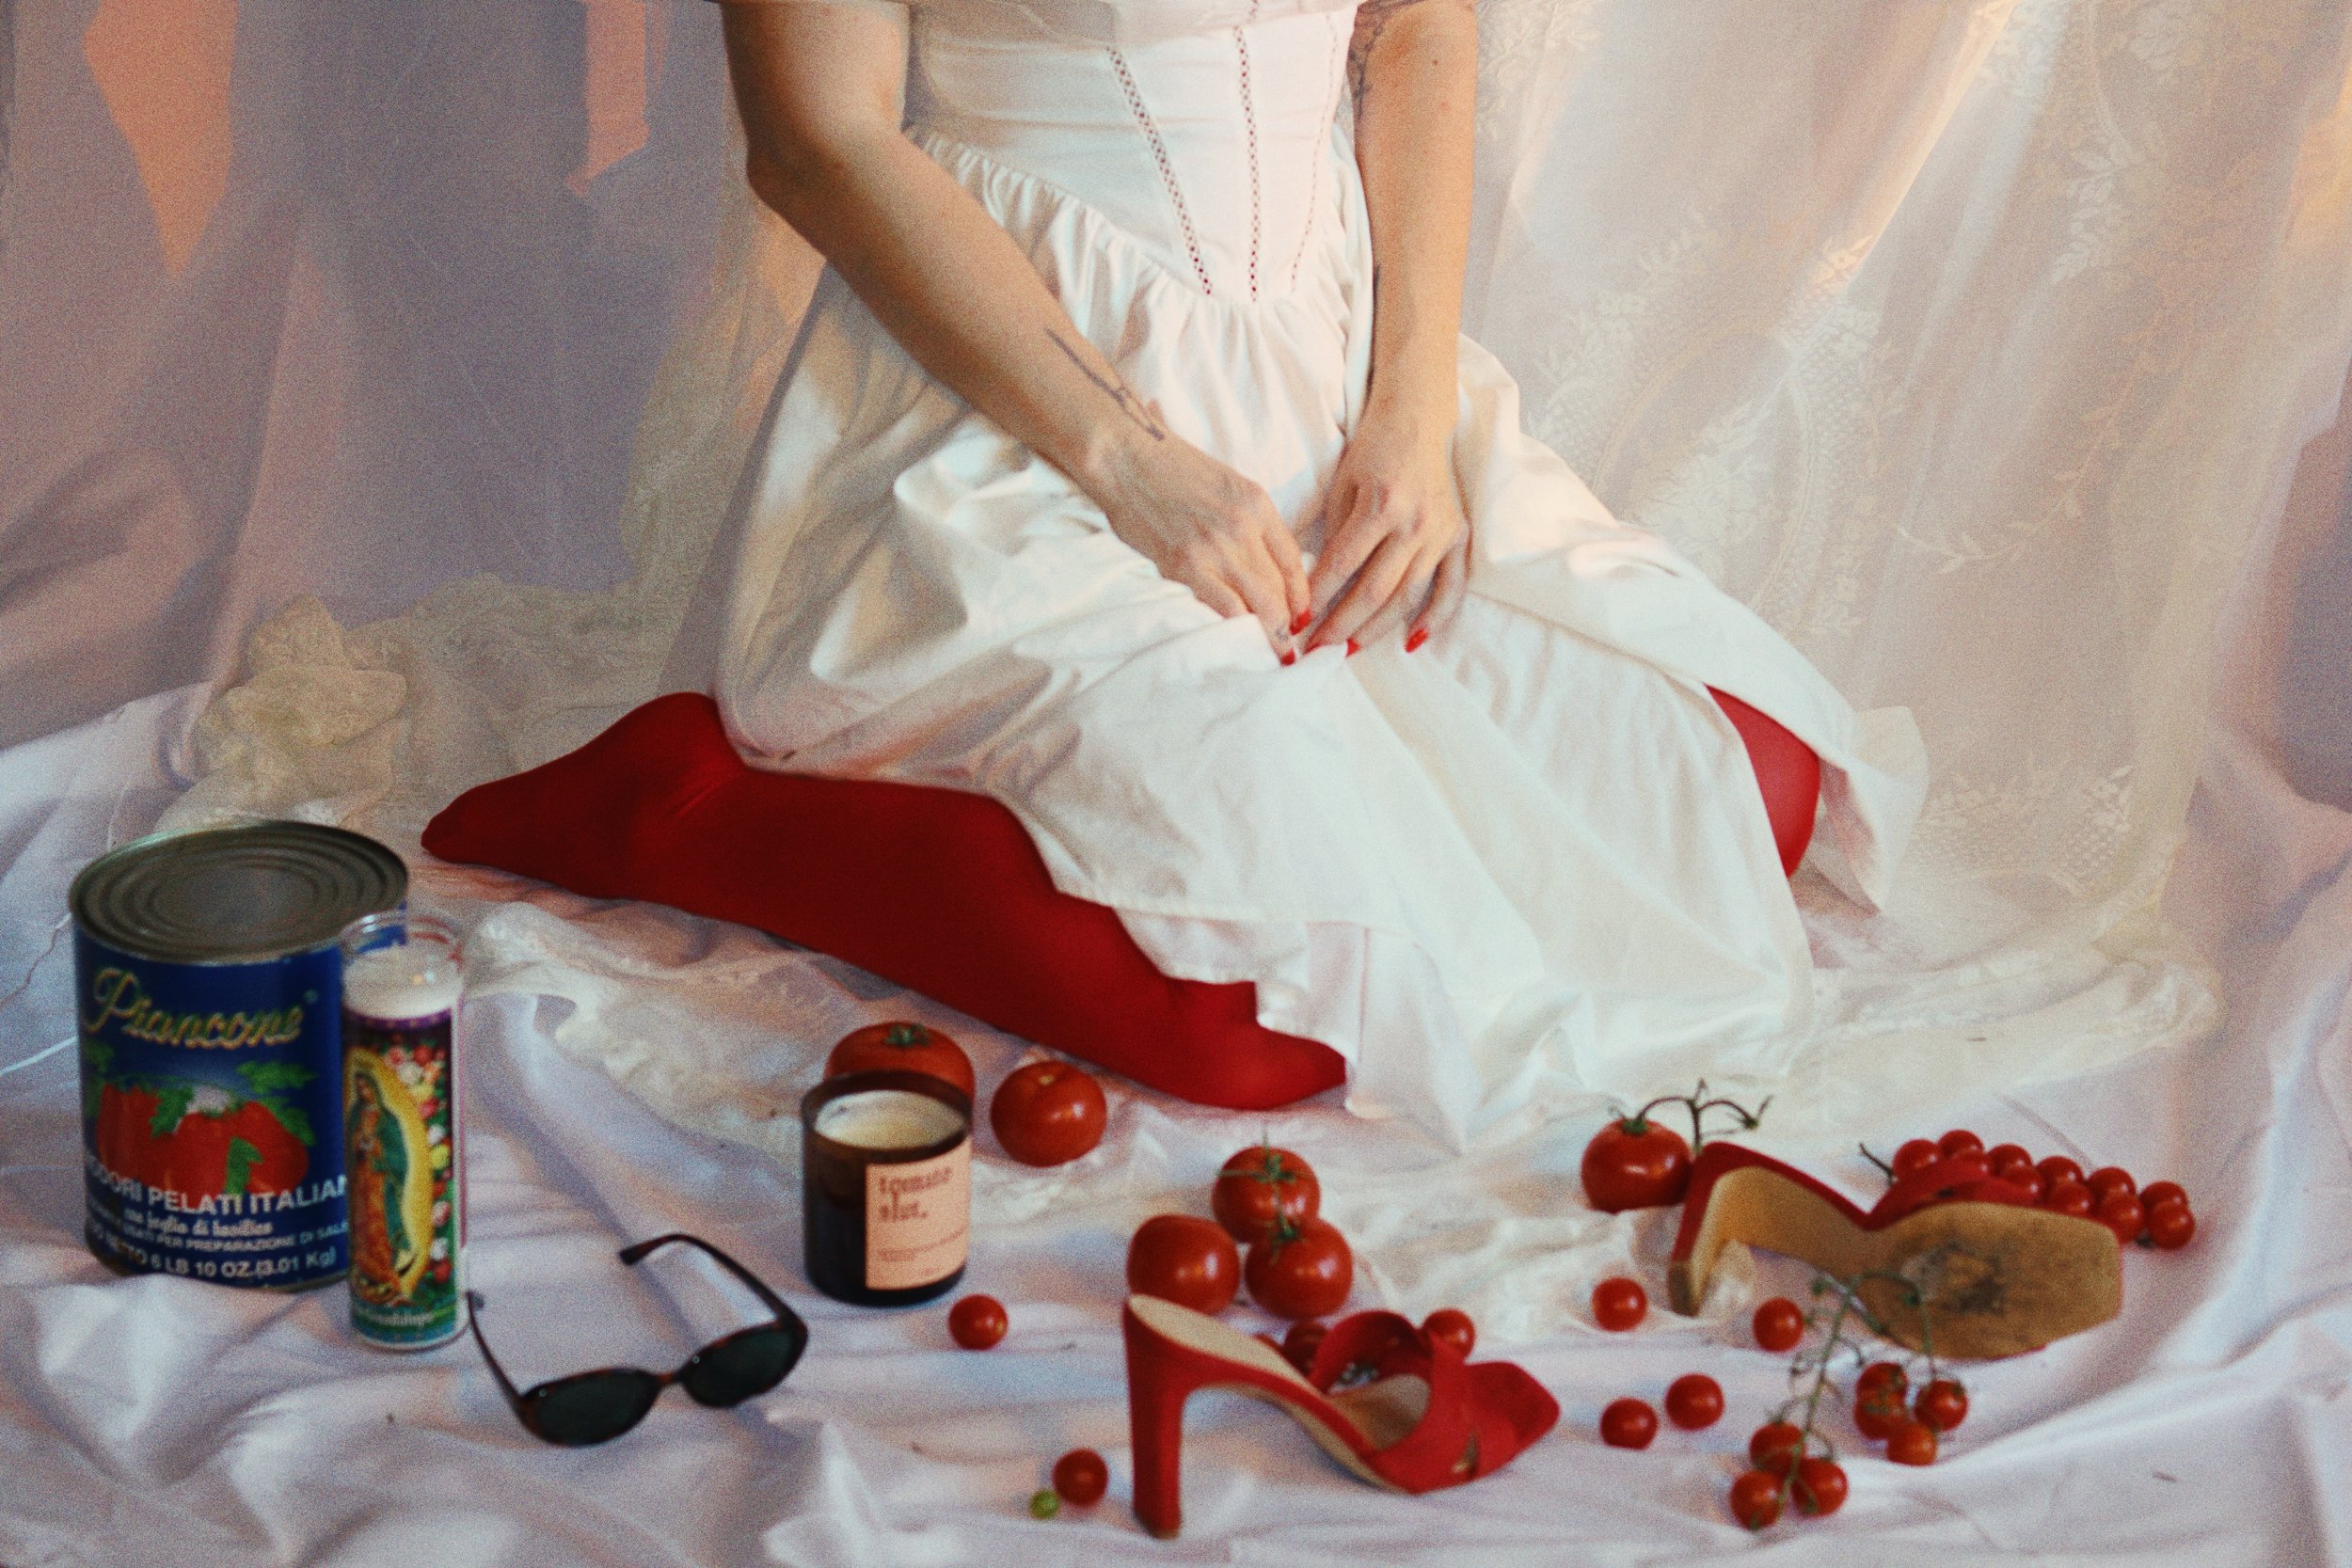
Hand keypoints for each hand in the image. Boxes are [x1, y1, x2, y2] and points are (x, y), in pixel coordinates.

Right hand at [1090, 418, 1310, 651]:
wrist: (1128, 459)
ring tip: (1272, 653)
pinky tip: (1239, 639)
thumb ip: (1250, 522)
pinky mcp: (1184, 566)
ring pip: (1257, 604)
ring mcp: (1214, 549)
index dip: (1301, 596)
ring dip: (1268, 634)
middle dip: (1288, 624)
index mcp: (1257, 504)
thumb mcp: (1228, 486)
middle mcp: (1242, 528)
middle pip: (1279, 589)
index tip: (1302, 616)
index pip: (1293, 561)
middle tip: (1290, 648)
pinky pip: (1223, 607)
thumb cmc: (1173, 469)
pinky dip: (1235, 627)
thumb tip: (1265, 566)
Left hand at [1306, 423, 1468, 652]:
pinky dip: (1435, 617)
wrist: (1418, 422)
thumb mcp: (1344, 485)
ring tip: (1349, 651)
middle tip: (1316, 650)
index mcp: (1382, 505)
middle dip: (1341, 624)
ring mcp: (1441, 533)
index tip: (1296, 621)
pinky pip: (1451, 587)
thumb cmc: (1373, 450)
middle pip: (1375, 589)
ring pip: (1408, 596)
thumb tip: (1318, 584)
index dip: (1318, 597)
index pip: (1343, 564)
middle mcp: (1416, 523)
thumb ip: (1335, 533)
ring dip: (1377, 629)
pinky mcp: (1459, 537)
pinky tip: (1412, 641)